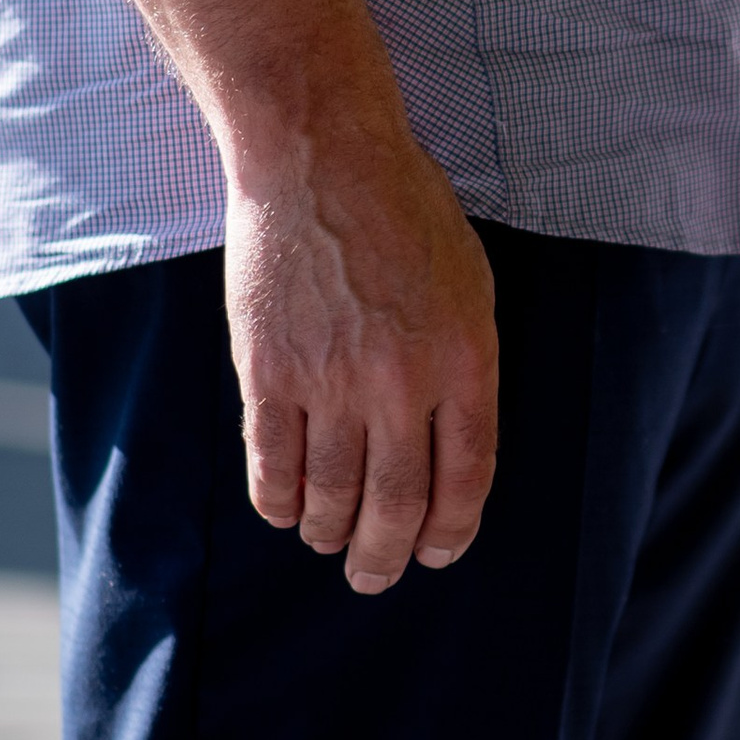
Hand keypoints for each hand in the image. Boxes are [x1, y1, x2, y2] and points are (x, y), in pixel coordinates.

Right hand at [224, 120, 497, 593]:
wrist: (323, 160)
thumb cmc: (406, 213)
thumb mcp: (470, 283)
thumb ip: (465, 363)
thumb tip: (452, 442)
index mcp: (466, 359)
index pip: (467, 476)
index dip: (452, 529)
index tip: (438, 552)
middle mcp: (402, 382)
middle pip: (398, 503)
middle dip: (388, 557)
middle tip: (377, 578)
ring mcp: (332, 381)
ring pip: (332, 495)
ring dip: (332, 534)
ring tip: (331, 544)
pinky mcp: (269, 373)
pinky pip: (272, 466)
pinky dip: (279, 502)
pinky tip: (286, 512)